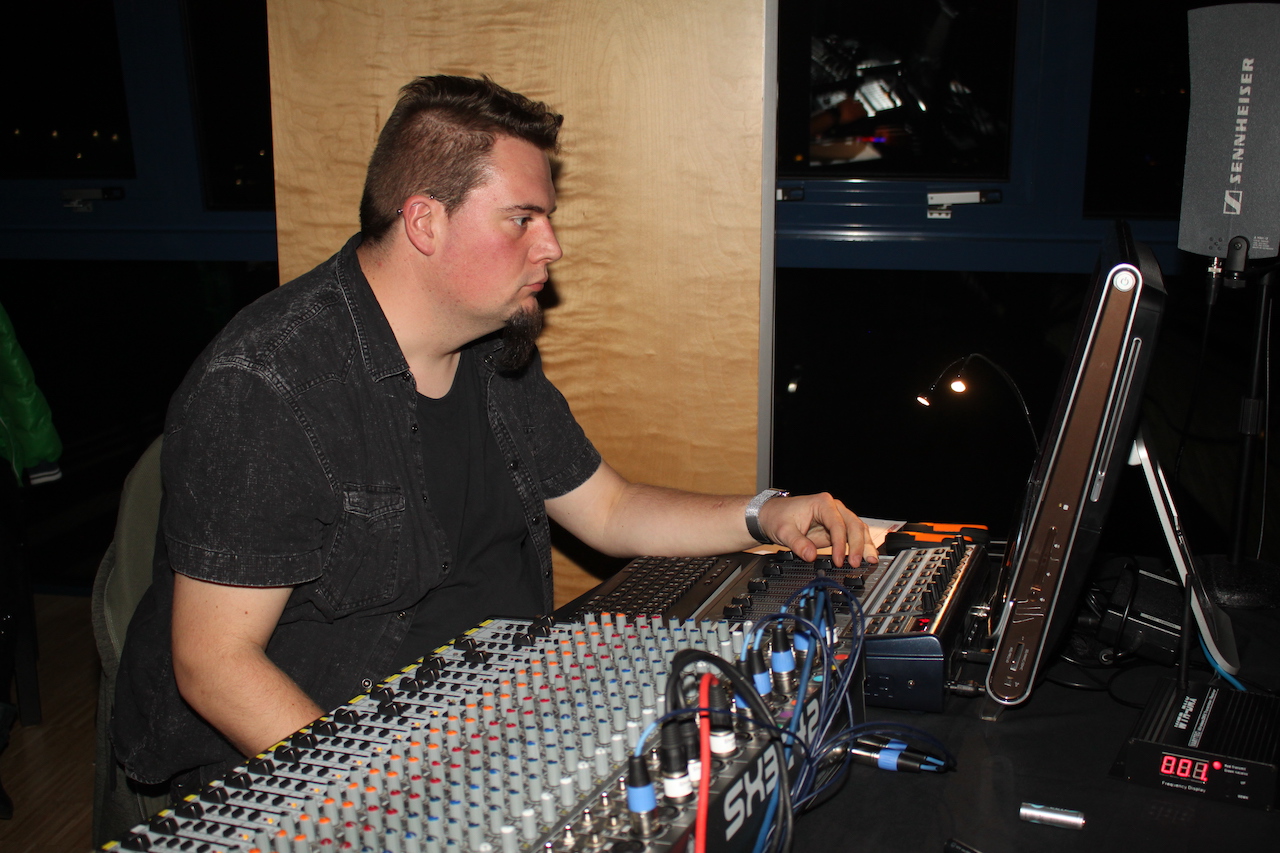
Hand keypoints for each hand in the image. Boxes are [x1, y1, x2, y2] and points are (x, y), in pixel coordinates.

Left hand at [757, 492, 876, 566]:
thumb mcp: (784, 531)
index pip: (837, 524)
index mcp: (822, 503)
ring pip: (858, 529)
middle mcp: (834, 508)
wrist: (773, 515)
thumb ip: (798, 543)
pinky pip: (853, 536)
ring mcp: (837, 518)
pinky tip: (866, 557)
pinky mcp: (837, 528)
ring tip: (870, 561)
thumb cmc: (778, 517)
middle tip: (857, 562)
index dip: (840, 544)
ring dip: (865, 545)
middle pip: (854, 525)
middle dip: (858, 545)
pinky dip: (860, 546)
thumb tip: (811, 556)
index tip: (839, 560)